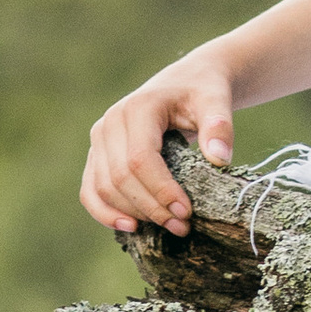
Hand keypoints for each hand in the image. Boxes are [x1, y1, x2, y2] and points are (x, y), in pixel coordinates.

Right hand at [81, 48, 236, 237]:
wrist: (186, 83)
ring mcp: (99, 139)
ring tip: (169, 227)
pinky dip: (105, 213)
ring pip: (103, 188)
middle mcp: (110, 123)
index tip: (186, 212)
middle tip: (183, 226)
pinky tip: (130, 228)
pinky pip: (90, 190)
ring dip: (134, 214)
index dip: (161, 190)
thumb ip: (219, 125)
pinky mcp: (97, 155)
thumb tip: (220, 158)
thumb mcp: (216, 101)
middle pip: (120, 178)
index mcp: (137, 108)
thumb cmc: (201, 92)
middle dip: (151, 208)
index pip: (140, 159)